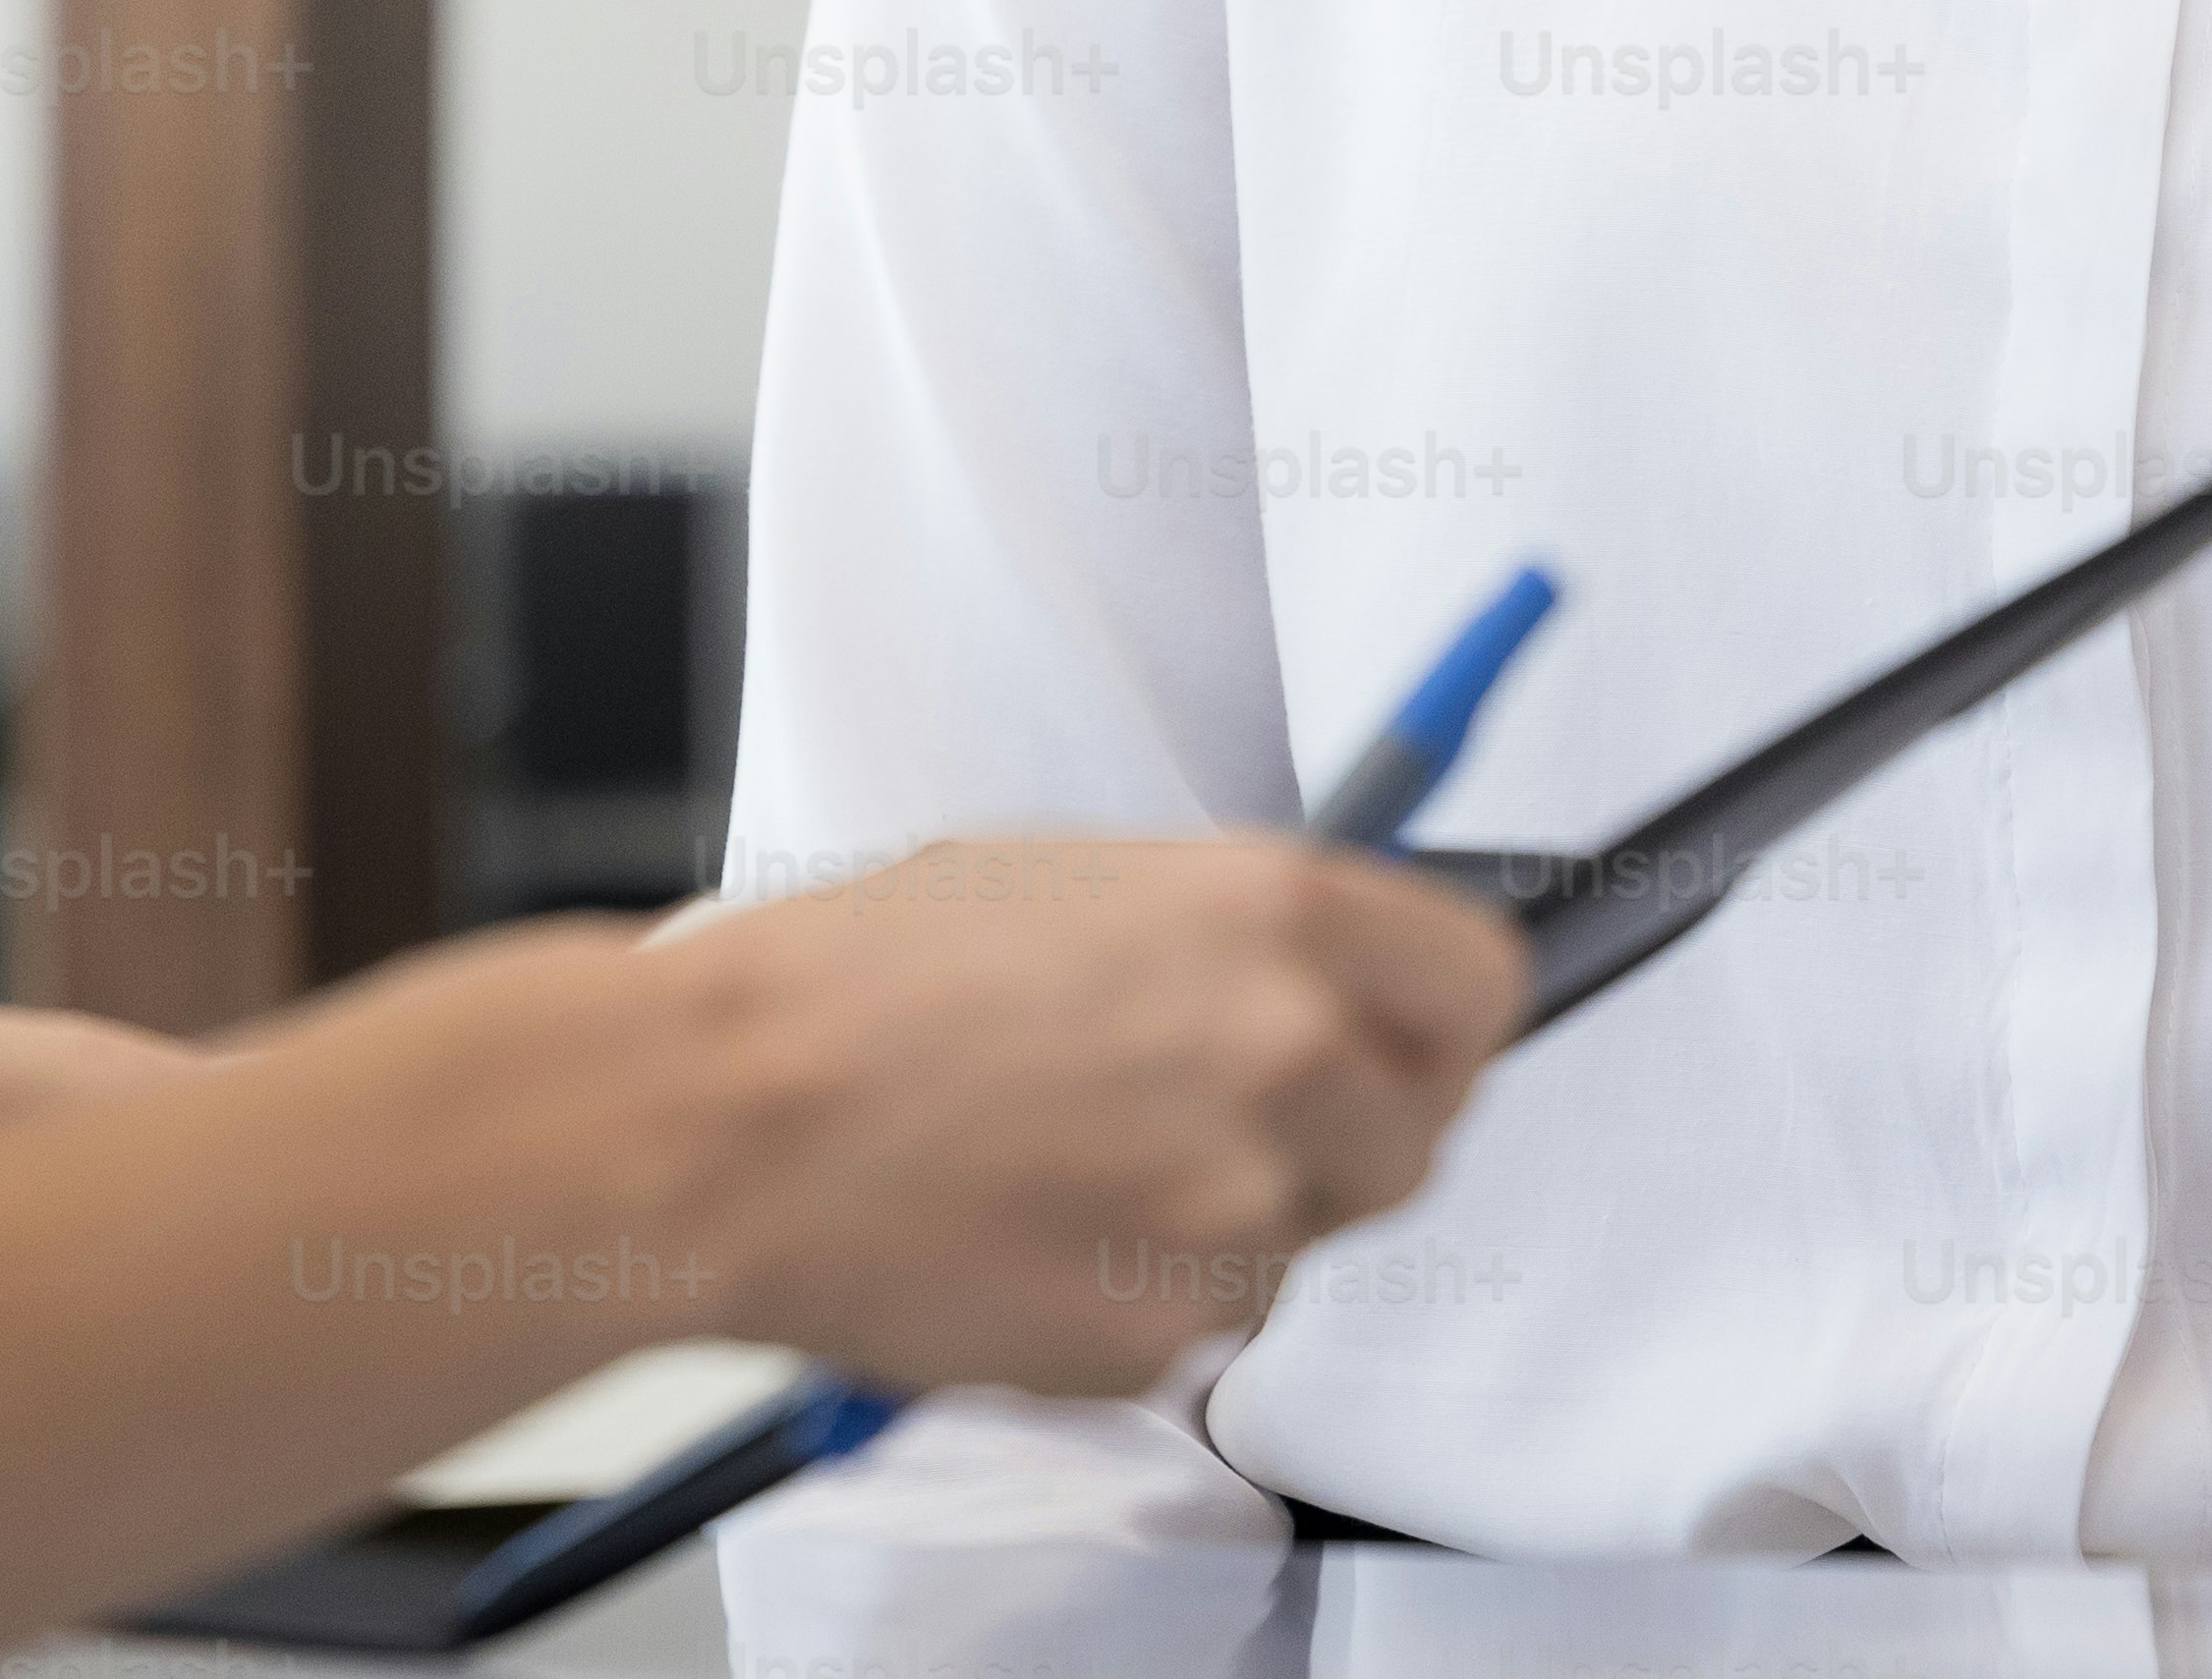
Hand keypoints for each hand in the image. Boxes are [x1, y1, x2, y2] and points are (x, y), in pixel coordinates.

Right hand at [667, 837, 1521, 1399]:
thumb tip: (1310, 975)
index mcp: (1273, 915)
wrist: (729, 1119)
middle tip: (1208, 1110)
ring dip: (1224, 1216)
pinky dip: (1134, 1290)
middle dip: (1332, 1134)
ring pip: (1299, 1240)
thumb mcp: (1065, 875)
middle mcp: (1288, 1058)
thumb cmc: (856, 980)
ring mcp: (1239, 1211)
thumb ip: (1223, 931)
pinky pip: (1197, 1321)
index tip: (1398, 1037)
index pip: (1482, 985)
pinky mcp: (1169, 1335)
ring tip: (1069, 1161)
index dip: (1440, 1020)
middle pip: (1416, 1137)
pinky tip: (1026, 1228)